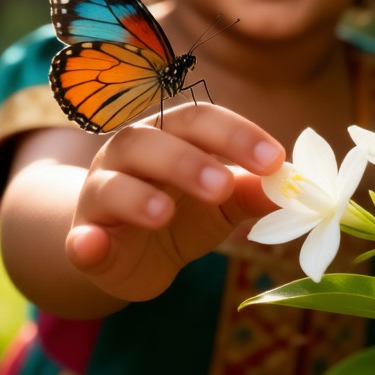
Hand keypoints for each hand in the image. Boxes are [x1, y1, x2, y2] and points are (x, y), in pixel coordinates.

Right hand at [65, 102, 283, 301]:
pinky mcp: (84, 238)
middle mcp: (129, 153)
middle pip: (151, 141)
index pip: (200, 119)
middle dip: (188, 161)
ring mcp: (101, 194)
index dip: (236, 135)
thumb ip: (251, 192)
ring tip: (165, 213)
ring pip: (112, 182)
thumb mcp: (221, 205)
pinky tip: (90, 245)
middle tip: (224, 185)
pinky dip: (83, 241)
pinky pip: (78, 237)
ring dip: (138, 195)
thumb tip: (297, 186)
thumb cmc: (181, 213)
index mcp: (169, 135)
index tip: (275, 160)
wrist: (128, 254)